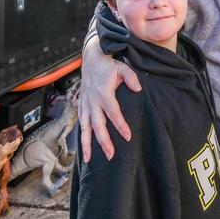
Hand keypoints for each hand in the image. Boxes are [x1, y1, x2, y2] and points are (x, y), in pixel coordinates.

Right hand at [78, 36, 140, 161]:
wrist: (91, 58)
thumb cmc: (109, 65)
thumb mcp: (122, 68)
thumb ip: (131, 78)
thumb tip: (138, 89)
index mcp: (104, 93)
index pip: (113, 113)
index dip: (120, 125)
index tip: (127, 137)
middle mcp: (93, 101)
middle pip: (98, 125)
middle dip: (104, 141)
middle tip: (111, 155)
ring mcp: (86, 103)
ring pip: (85, 127)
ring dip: (87, 144)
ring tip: (89, 160)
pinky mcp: (81, 104)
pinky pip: (81, 122)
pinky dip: (82, 135)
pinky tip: (84, 147)